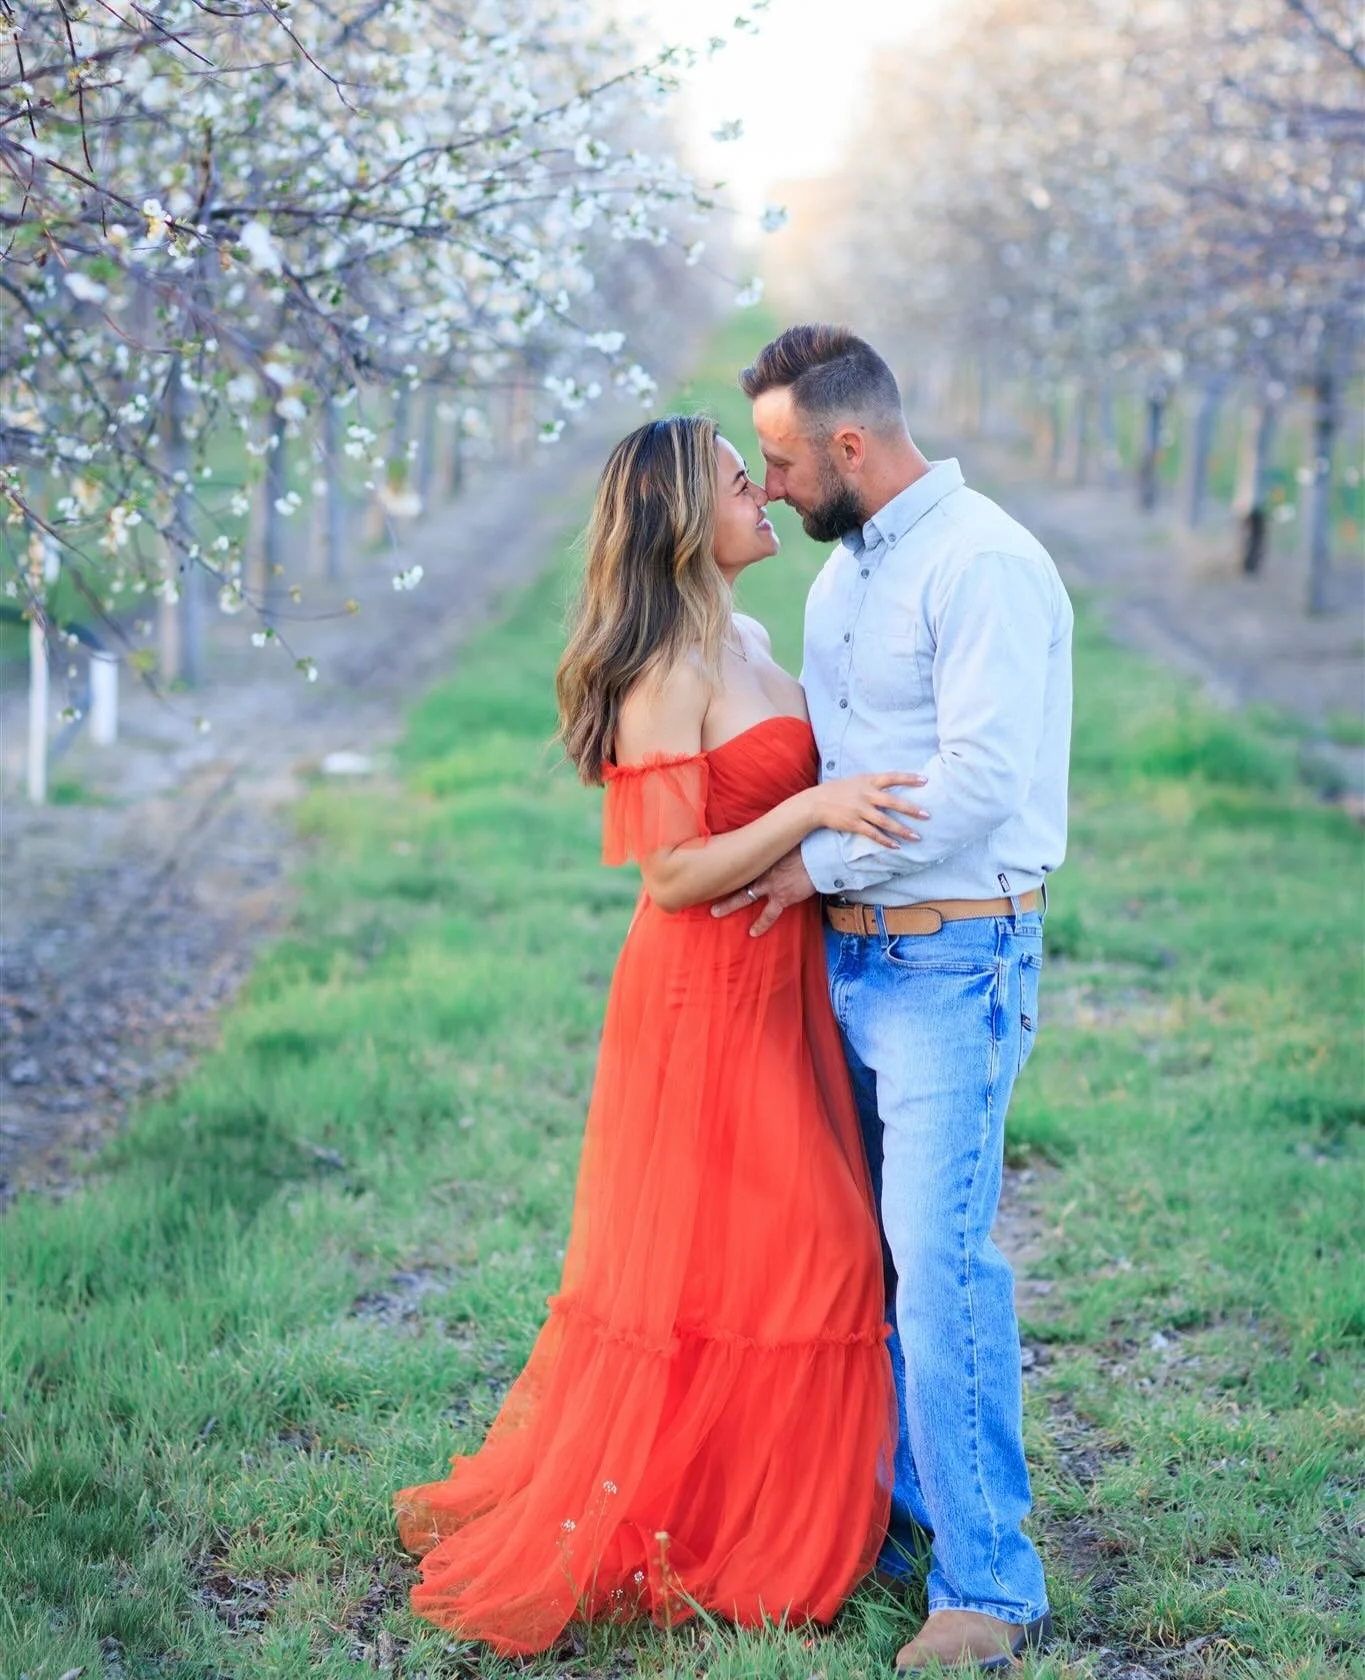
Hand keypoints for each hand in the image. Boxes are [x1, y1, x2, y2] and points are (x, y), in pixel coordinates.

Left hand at [711, 848, 815, 936]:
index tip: (717, 866)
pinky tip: (754, 933)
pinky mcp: (782, 898)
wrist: (819, 857)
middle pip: (735, 876)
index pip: (742, 861)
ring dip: (729, 905)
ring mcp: (770, 886)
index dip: (731, 864)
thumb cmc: (808, 845)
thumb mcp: (788, 840)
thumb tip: (778, 837)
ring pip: (744, 897)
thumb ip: (779, 844)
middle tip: (702, 889)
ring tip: (714, 912)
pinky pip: (769, 915)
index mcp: (763, 856)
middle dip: (719, 881)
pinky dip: (761, 924)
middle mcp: (762, 870)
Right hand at [813, 772, 928, 846]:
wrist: (816, 803)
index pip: (892, 777)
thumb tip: (892, 783)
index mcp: (868, 781)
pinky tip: (897, 846)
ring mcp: (860, 810)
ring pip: (885, 821)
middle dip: (911, 809)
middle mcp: (866, 795)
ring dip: (902, 830)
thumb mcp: (856, 781)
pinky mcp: (854, 824)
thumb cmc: (837, 790)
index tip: (925, 781)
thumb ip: (873, 783)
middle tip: (927, 815)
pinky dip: (886, 841)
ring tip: (917, 836)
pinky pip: (873, 834)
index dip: (909, 779)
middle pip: (893, 802)